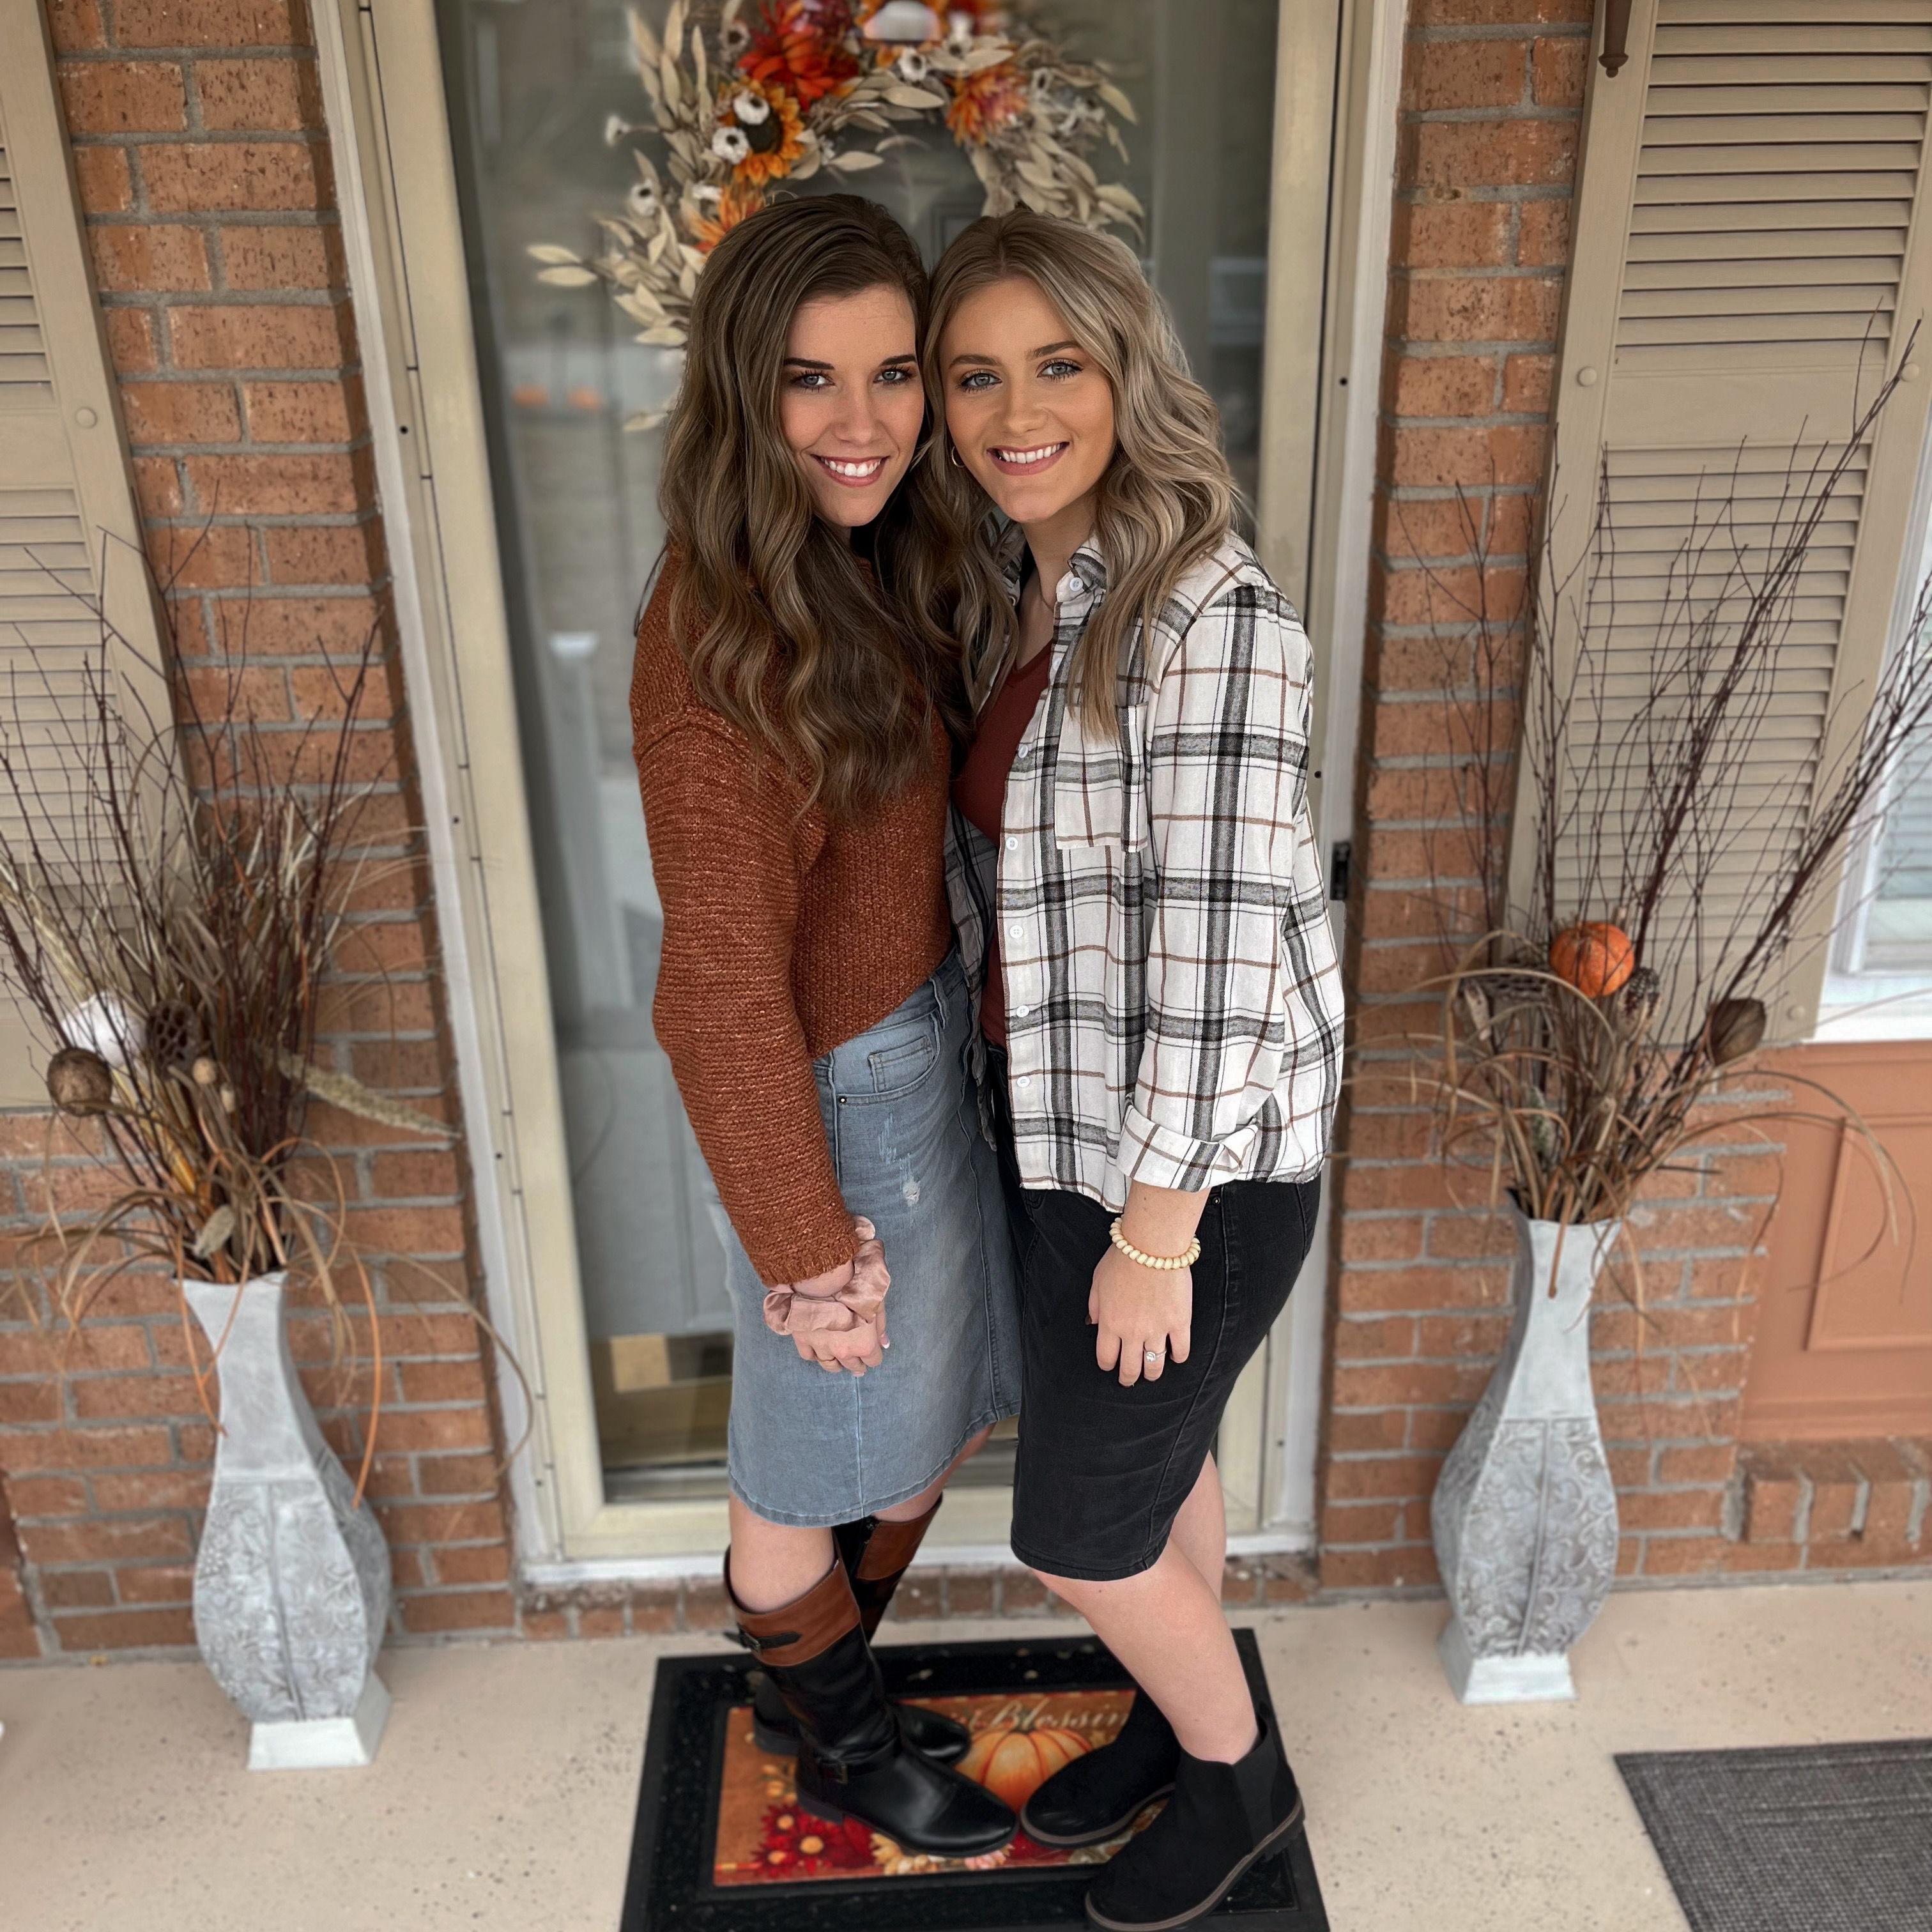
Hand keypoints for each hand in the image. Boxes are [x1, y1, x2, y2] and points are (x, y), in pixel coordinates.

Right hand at [763, 1217, 889, 1375]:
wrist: (824, 1278)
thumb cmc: (855, 1288)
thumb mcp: (876, 1303)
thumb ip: (881, 1326)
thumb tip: (884, 1343)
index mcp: (864, 1344)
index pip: (873, 1360)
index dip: (874, 1356)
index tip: (872, 1351)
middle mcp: (843, 1351)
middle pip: (852, 1366)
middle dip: (857, 1364)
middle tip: (857, 1363)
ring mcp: (821, 1347)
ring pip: (830, 1365)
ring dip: (836, 1364)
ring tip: (839, 1361)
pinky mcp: (803, 1340)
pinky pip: (809, 1356)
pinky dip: (815, 1355)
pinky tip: (818, 1351)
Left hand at [1089, 1241, 1190, 1387]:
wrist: (1152, 1245)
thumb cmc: (1122, 1258)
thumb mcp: (1097, 1280)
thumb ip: (1094, 1306)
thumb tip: (1092, 1324)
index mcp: (1110, 1323)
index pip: (1106, 1357)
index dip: (1107, 1365)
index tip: (1110, 1365)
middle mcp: (1132, 1332)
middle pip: (1129, 1368)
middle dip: (1128, 1378)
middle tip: (1129, 1380)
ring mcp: (1157, 1329)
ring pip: (1154, 1365)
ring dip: (1152, 1374)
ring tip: (1151, 1374)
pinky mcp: (1180, 1323)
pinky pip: (1181, 1350)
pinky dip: (1178, 1357)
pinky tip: (1175, 1356)